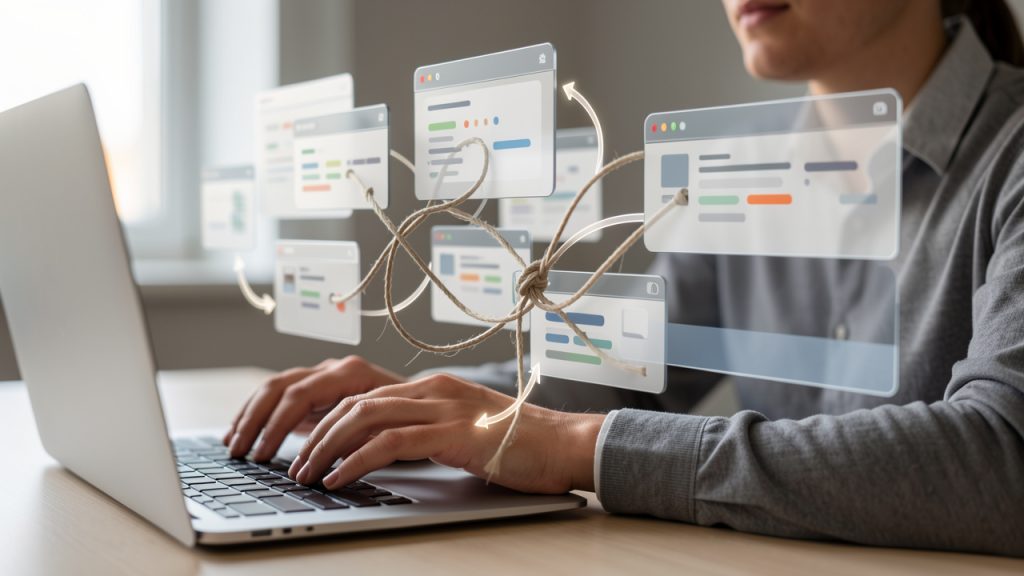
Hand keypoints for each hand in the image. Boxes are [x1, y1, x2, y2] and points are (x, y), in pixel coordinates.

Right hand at [223, 356, 404, 460]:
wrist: (427, 403)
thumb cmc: (412, 418)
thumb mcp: (389, 430)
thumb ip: (359, 440)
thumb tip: (328, 461)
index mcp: (350, 373)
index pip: (300, 395)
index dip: (277, 427)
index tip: (263, 456)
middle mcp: (333, 369)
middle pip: (281, 388)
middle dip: (256, 422)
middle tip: (239, 453)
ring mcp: (323, 376)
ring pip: (274, 389)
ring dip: (250, 417)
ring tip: (232, 445)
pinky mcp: (316, 390)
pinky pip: (278, 396)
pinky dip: (257, 413)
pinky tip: (239, 433)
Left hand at [289, 372, 604, 493]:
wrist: (567, 444)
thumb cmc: (521, 445)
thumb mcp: (465, 432)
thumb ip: (429, 431)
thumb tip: (386, 450)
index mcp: (433, 388)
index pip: (365, 396)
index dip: (328, 420)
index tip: (305, 445)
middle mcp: (433, 389)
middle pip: (356, 402)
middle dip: (316, 433)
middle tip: (295, 463)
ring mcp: (444, 407)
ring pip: (365, 417)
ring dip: (327, 447)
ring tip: (306, 473)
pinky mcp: (453, 432)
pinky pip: (391, 443)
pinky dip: (357, 460)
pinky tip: (339, 478)